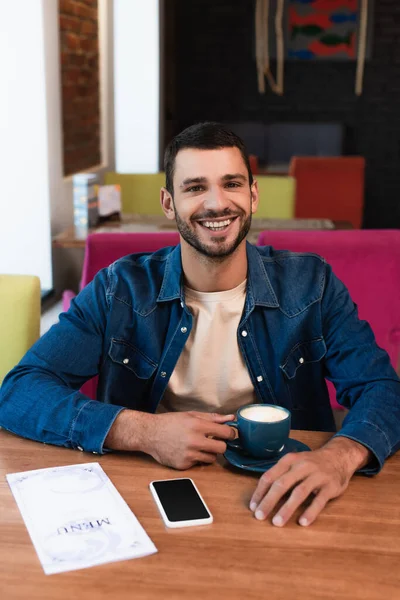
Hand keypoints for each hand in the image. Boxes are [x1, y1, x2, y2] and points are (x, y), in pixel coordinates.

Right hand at [144, 411, 235, 469]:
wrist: (150, 434)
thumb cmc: (170, 422)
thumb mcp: (191, 415)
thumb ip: (213, 417)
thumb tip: (231, 418)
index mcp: (198, 426)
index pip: (225, 433)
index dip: (230, 433)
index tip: (228, 434)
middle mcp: (194, 441)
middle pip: (222, 448)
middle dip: (220, 445)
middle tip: (214, 441)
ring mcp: (188, 455)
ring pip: (212, 459)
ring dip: (209, 453)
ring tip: (198, 446)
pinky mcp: (183, 465)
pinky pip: (198, 464)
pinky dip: (196, 458)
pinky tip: (187, 451)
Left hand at [249, 437, 369, 526]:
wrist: (339, 457)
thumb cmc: (310, 464)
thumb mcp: (294, 463)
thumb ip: (281, 476)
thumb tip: (262, 497)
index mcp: (289, 460)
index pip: (270, 476)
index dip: (260, 492)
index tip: (253, 507)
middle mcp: (302, 466)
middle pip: (282, 484)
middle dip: (269, 501)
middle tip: (259, 517)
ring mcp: (317, 475)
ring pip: (299, 492)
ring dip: (287, 508)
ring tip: (277, 522)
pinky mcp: (330, 486)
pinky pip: (319, 500)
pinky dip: (310, 512)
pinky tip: (302, 522)